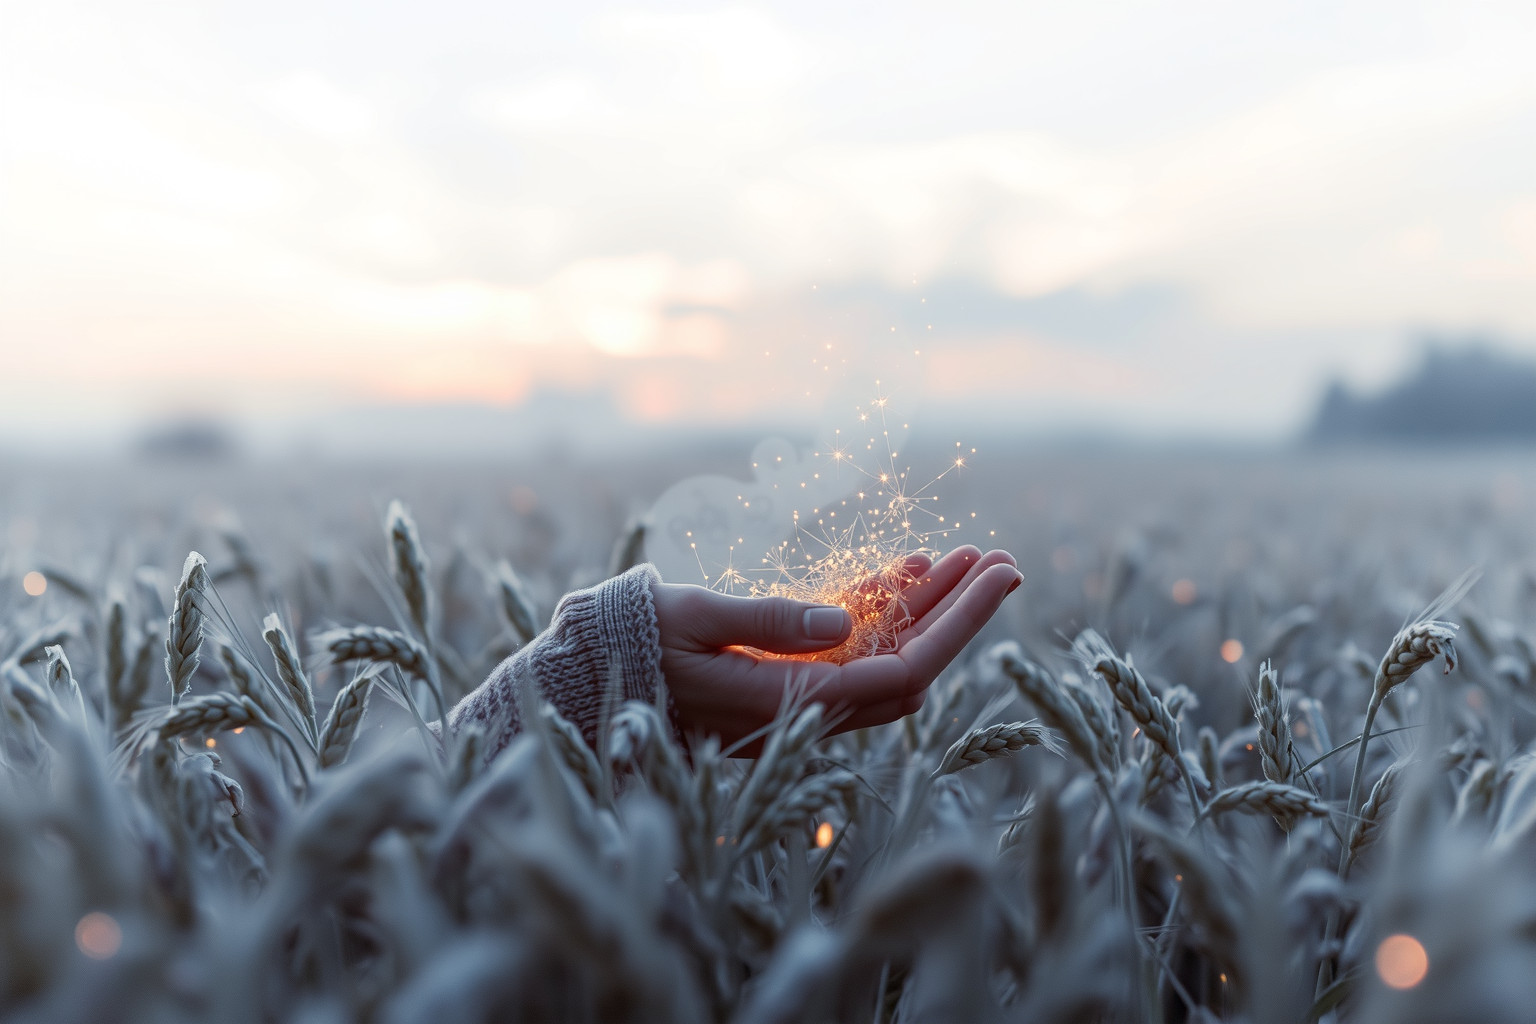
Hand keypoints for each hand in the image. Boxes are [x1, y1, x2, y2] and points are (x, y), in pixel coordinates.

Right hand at [652, 545, 1020, 751]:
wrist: (588, 678)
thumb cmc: (631, 644)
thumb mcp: (692, 621)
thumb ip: (767, 623)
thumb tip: (841, 624)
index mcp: (790, 701)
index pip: (905, 667)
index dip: (961, 623)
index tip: (999, 575)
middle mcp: (805, 710)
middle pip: (911, 664)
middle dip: (959, 613)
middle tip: (1002, 560)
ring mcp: (797, 700)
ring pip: (885, 657)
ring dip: (924, 610)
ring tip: (964, 558)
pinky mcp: (783, 684)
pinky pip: (848, 652)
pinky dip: (877, 613)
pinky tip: (901, 573)